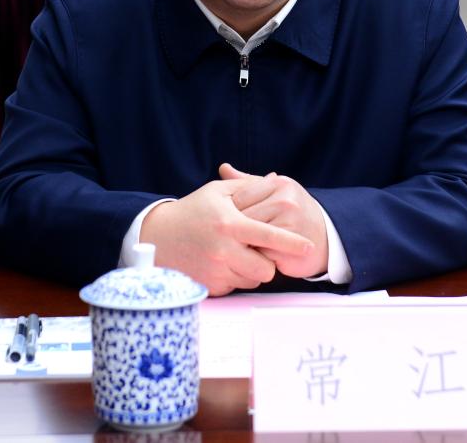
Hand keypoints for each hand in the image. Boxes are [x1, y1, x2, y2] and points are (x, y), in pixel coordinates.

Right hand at [140, 178, 314, 295]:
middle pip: (266, 268)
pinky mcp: (209, 286)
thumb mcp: (217, 192)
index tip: (309, 246)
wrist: (157, 236)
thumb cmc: (193, 211)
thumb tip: (275, 179)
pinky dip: (235, 277)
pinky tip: (222, 262)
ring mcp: (215, 271)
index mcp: (229, 224)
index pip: (269, 236)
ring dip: (251, 270)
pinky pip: (236, 287)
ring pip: (253, 280)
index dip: (292, 243)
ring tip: (236, 253)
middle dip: (268, 261)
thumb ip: (248, 187)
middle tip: (257, 249)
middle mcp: (223, 250)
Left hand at [220, 163, 328, 278]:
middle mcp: (286, 200)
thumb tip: (223, 167)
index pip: (239, 196)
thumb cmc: (293, 214)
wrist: (327, 237)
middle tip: (232, 238)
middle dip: (235, 229)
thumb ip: (247, 182)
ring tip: (244, 247)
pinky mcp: (290, 246)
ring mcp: (289, 222)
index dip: (230, 212)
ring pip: (249, 234)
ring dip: (244, 243)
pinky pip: (259, 252)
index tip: (230, 222)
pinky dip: (254, 257)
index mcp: (279, 183)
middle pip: (242, 216)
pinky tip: (256, 257)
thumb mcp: (274, 193)